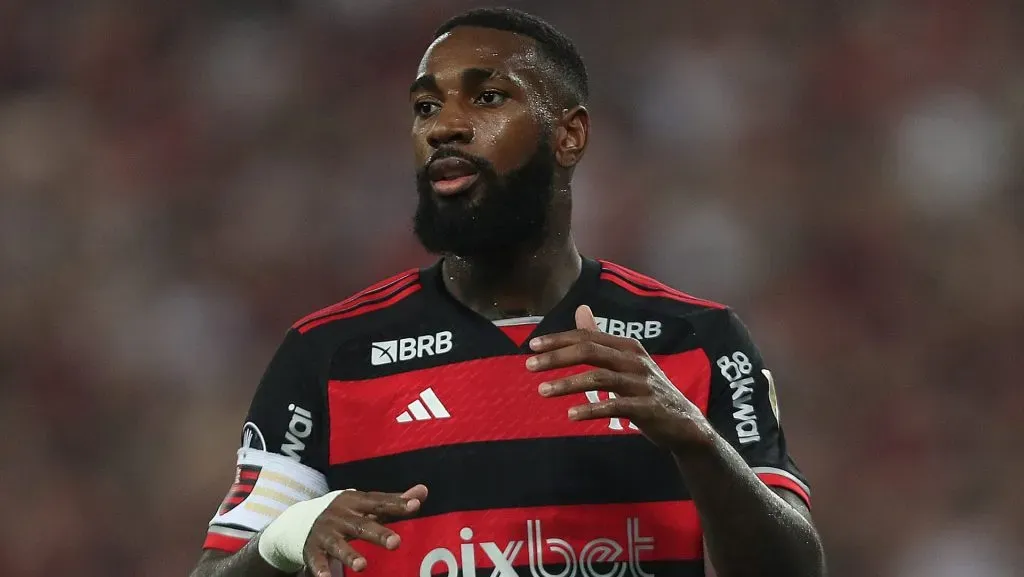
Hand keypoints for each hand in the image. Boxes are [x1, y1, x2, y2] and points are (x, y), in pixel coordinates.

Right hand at [303, 484, 427, 575]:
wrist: (302, 520)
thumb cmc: (347, 513)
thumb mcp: (368, 505)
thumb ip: (394, 501)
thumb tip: (423, 491)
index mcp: (356, 501)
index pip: (379, 502)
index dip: (397, 503)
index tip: (415, 505)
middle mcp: (340, 515)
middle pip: (361, 525)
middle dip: (378, 533)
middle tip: (396, 542)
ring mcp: (326, 533)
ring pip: (338, 545)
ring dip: (349, 555)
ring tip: (362, 566)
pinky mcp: (313, 550)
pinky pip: (317, 561)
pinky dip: (321, 570)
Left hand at [527, 305, 713, 451]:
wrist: (684, 424)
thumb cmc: (647, 391)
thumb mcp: (625, 361)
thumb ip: (601, 338)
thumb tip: (580, 309)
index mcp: (627, 346)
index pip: (587, 336)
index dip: (559, 340)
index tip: (532, 346)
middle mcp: (635, 360)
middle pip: (590, 351)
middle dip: (557, 357)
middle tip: (529, 365)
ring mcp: (642, 384)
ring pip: (599, 378)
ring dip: (567, 384)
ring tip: (542, 391)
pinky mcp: (647, 408)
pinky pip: (615, 406)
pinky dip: (591, 409)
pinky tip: (571, 415)